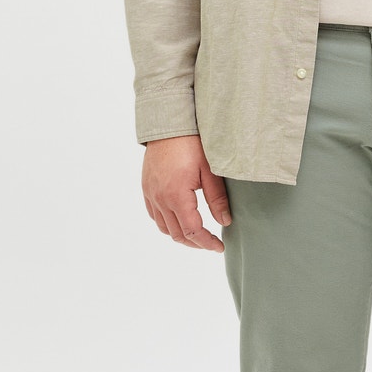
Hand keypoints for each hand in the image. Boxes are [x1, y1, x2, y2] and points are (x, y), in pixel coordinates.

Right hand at [142, 134, 231, 251]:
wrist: (168, 125)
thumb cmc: (191, 144)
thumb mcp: (210, 171)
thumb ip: (217, 199)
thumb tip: (225, 222)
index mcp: (176, 196)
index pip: (193, 231)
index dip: (207, 243)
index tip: (220, 246)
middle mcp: (160, 199)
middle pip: (177, 234)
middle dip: (196, 243)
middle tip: (212, 244)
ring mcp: (151, 194)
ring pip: (164, 228)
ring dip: (181, 235)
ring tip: (198, 235)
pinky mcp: (147, 188)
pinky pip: (154, 215)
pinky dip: (167, 224)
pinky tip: (179, 220)